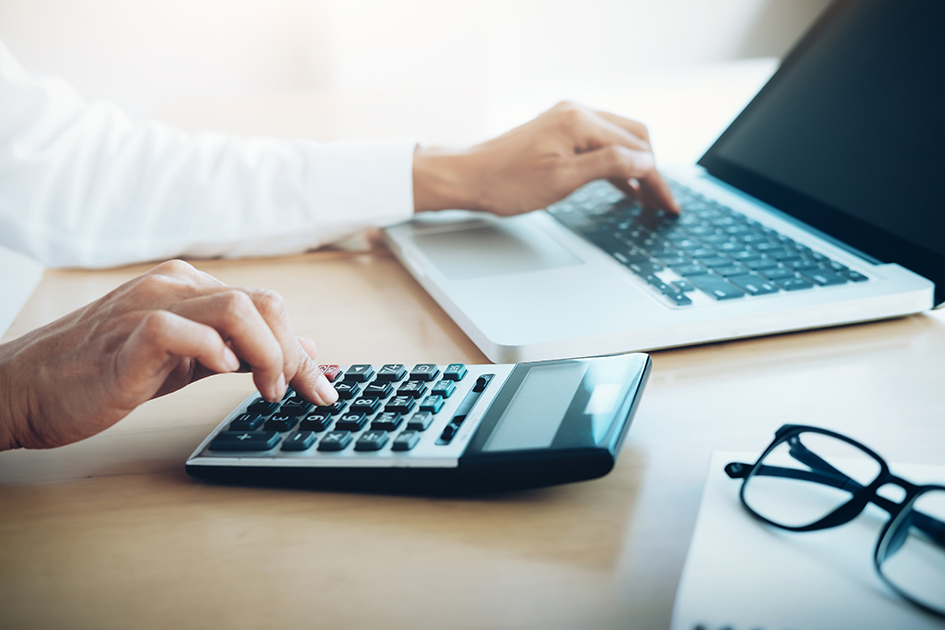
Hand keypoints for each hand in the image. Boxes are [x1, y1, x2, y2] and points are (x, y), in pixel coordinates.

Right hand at [0, 260, 336, 449]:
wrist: (27, 389)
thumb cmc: (104, 373)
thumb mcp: (189, 360)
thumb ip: (242, 350)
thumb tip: (299, 349)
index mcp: (190, 288)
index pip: (265, 306)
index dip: (299, 349)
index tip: (321, 389)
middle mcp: (174, 286)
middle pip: (262, 302)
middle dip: (292, 352)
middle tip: (296, 393)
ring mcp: (148, 306)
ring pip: (234, 307)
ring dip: (266, 352)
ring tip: (265, 389)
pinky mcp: (124, 336)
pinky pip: (177, 329)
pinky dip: (210, 350)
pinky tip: (221, 373)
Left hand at [412, 101, 677, 215]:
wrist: (468, 176)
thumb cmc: (506, 182)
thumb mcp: (563, 180)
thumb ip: (609, 166)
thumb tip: (645, 162)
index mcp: (580, 121)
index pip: (635, 148)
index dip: (656, 179)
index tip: (668, 205)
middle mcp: (577, 112)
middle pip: (633, 136)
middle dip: (651, 169)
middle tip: (662, 203)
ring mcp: (567, 119)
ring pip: (618, 139)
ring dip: (635, 167)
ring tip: (648, 199)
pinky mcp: (558, 132)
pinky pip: (598, 144)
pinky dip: (615, 164)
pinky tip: (624, 187)